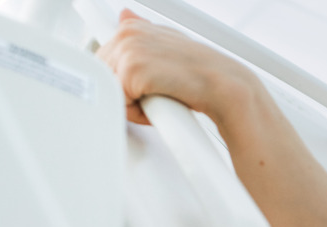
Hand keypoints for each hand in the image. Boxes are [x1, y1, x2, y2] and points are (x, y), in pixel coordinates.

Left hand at [96, 9, 258, 124]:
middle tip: (155, 96)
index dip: (119, 79)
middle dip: (125, 92)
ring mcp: (129, 51)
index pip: (103, 60)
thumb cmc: (201, 74)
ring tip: (160, 100)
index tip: (139, 87)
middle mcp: (127, 35)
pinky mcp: (132, 71)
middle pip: (102, 76)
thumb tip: (124, 14)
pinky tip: (161, 105)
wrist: (224, 87)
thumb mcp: (169, 45)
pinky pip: (120, 104)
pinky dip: (139, 114)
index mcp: (132, 28)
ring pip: (110, 91)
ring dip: (132, 104)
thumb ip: (144, 32)